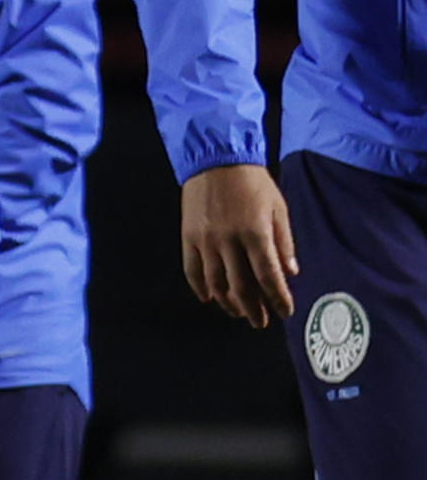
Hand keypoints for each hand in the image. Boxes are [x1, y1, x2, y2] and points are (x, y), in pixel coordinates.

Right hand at [181, 163, 298, 328]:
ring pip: (215, 283)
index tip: (285, 312)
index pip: (269, 277)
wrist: (215, 157)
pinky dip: (200, 287)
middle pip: (241, 287)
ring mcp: (205, 239)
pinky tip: (209, 297)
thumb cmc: (252, 181)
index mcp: (255, 232)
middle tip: (261, 322)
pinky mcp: (188, 235)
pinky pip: (192, 269)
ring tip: (238, 312)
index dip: (278, 299)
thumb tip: (290, 273)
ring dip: (228, 303)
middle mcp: (228, 240)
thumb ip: (284, 241)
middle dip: (253, 309)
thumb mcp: (278, 207)